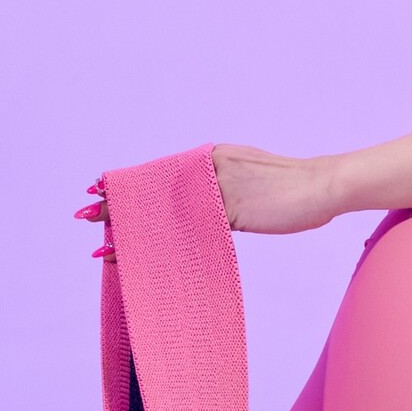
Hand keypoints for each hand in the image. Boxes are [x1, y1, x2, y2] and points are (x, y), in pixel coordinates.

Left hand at [73, 148, 336, 250]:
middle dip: (119, 203)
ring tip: (103, 242)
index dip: (131, 183)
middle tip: (86, 213)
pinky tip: (148, 254)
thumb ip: (224, 184)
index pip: (162, 170)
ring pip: (167, 211)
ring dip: (134, 228)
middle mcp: (212, 166)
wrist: (325, 184)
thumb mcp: (252, 176)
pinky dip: (165, 243)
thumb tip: (205, 201)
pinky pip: (191, 230)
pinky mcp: (234, 209)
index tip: (99, 190)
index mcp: (215, 156)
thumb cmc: (294, 187)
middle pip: (156, 188)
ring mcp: (222, 187)